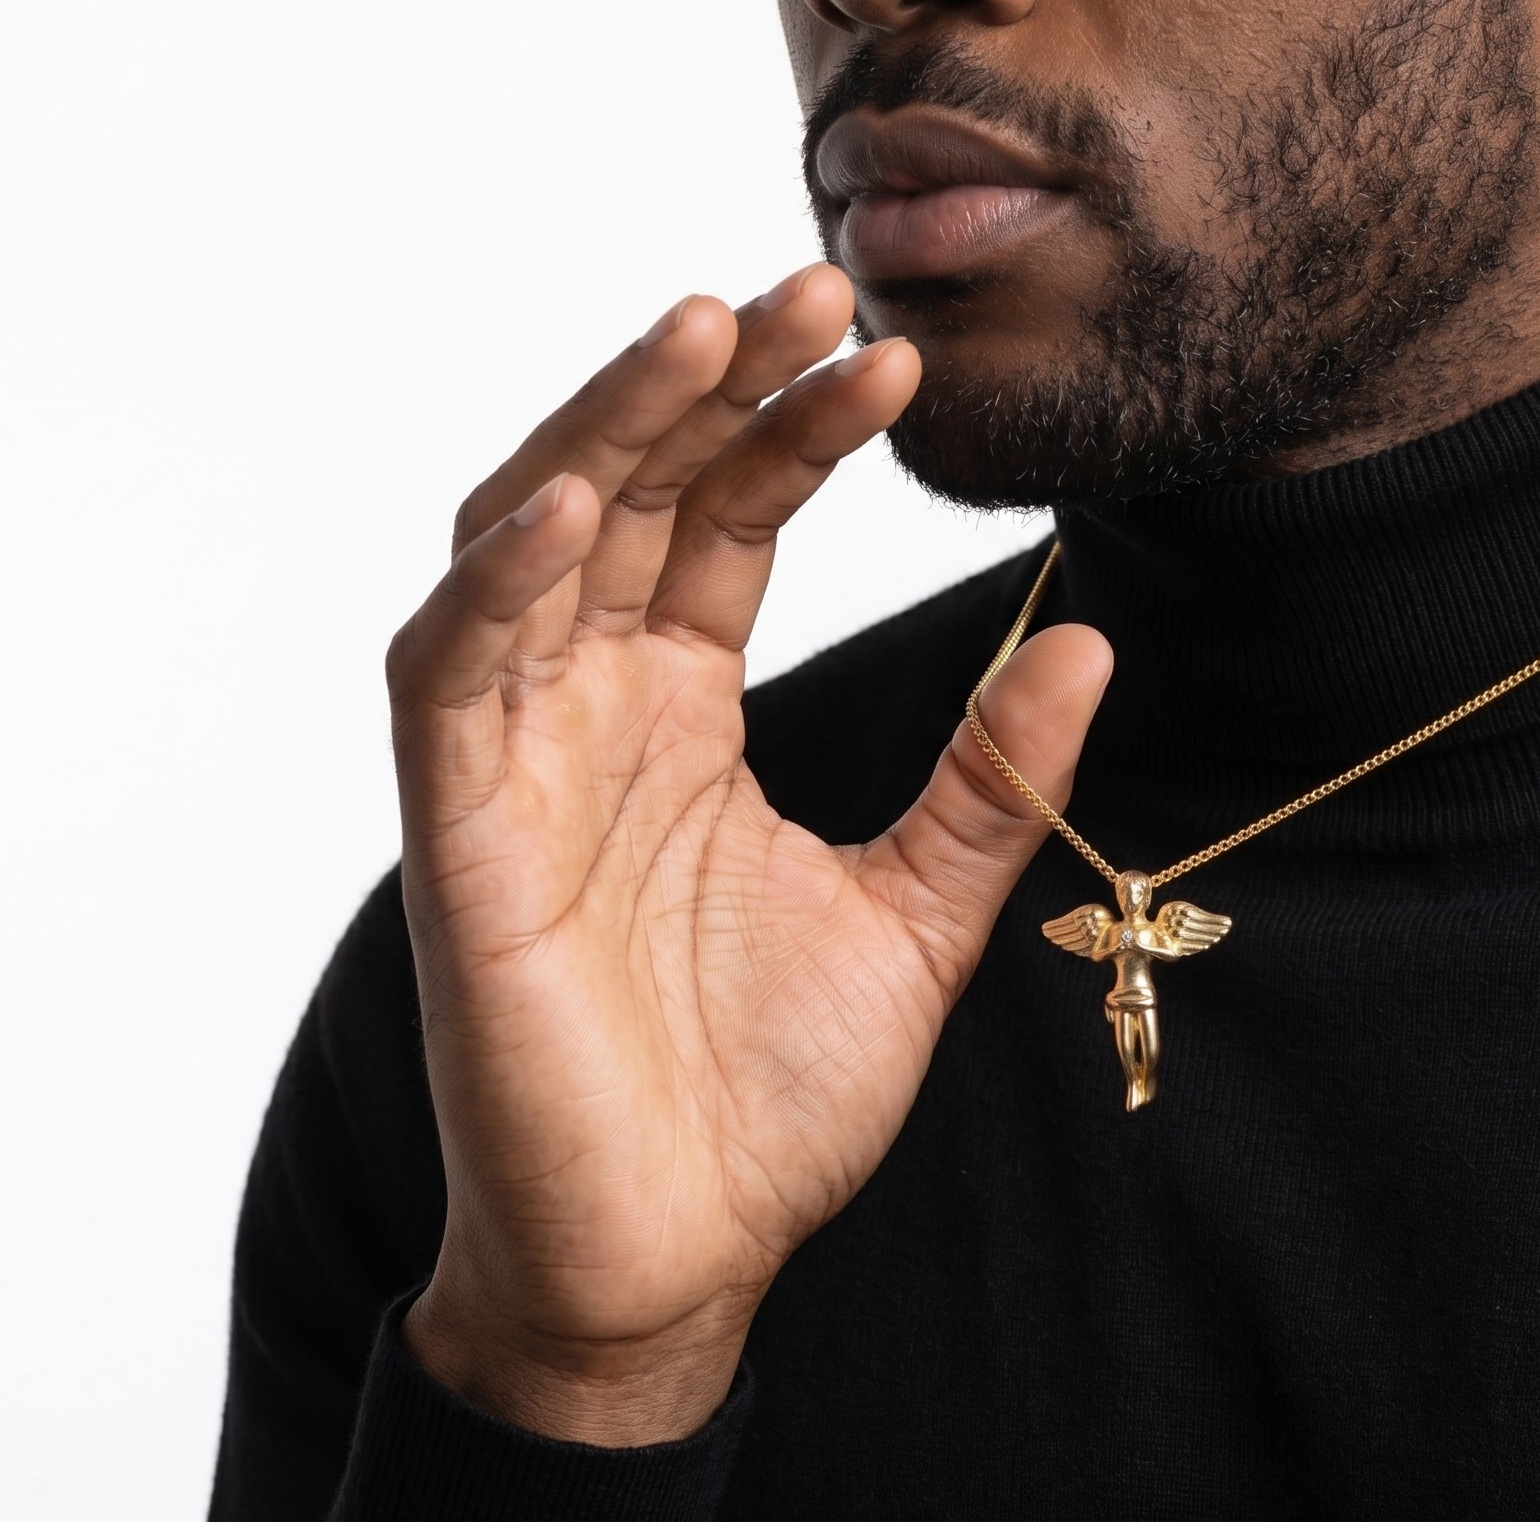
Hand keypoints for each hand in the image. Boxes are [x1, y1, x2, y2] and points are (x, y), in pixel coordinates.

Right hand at [384, 266, 1109, 1444]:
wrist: (680, 1261)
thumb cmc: (769, 1097)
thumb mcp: (917, 913)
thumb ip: (989, 776)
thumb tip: (1090, 635)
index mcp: (682, 712)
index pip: (726, 522)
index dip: (796, 430)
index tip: (895, 356)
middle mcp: (590, 710)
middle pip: (630, 493)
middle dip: (710, 381)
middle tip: (816, 278)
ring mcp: (513, 763)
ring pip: (524, 541)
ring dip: (603, 428)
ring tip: (705, 328)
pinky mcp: (457, 836)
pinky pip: (449, 674)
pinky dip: (499, 579)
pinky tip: (577, 501)